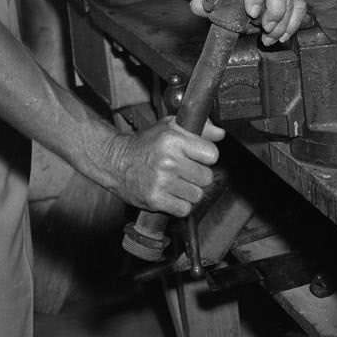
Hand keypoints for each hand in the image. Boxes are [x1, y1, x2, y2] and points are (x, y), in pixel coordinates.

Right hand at [104, 117, 223, 216]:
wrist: (116, 162)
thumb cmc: (144, 144)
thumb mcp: (169, 127)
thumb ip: (198, 129)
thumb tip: (220, 134)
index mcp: (173, 140)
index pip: (212, 154)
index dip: (206, 157)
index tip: (197, 157)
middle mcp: (168, 160)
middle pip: (206, 177)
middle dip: (197, 176)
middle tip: (183, 171)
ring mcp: (162, 181)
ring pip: (197, 195)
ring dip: (188, 192)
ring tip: (175, 183)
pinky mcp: (155, 199)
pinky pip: (184, 209)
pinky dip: (179, 205)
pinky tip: (170, 194)